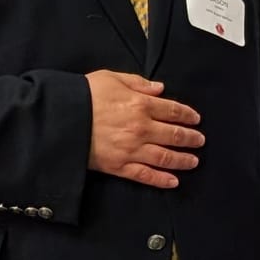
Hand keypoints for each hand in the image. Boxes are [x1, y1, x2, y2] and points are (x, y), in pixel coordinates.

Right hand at [86, 70, 204, 190]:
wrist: (60, 118)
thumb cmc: (83, 94)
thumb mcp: (111, 78)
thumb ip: (138, 83)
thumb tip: (160, 88)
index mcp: (140, 104)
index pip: (173, 110)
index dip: (188, 115)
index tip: (196, 119)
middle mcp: (141, 128)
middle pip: (174, 135)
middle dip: (191, 138)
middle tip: (200, 141)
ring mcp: (131, 149)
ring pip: (165, 157)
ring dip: (183, 160)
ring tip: (194, 161)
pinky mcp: (119, 166)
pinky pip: (145, 175)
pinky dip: (161, 180)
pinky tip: (173, 182)